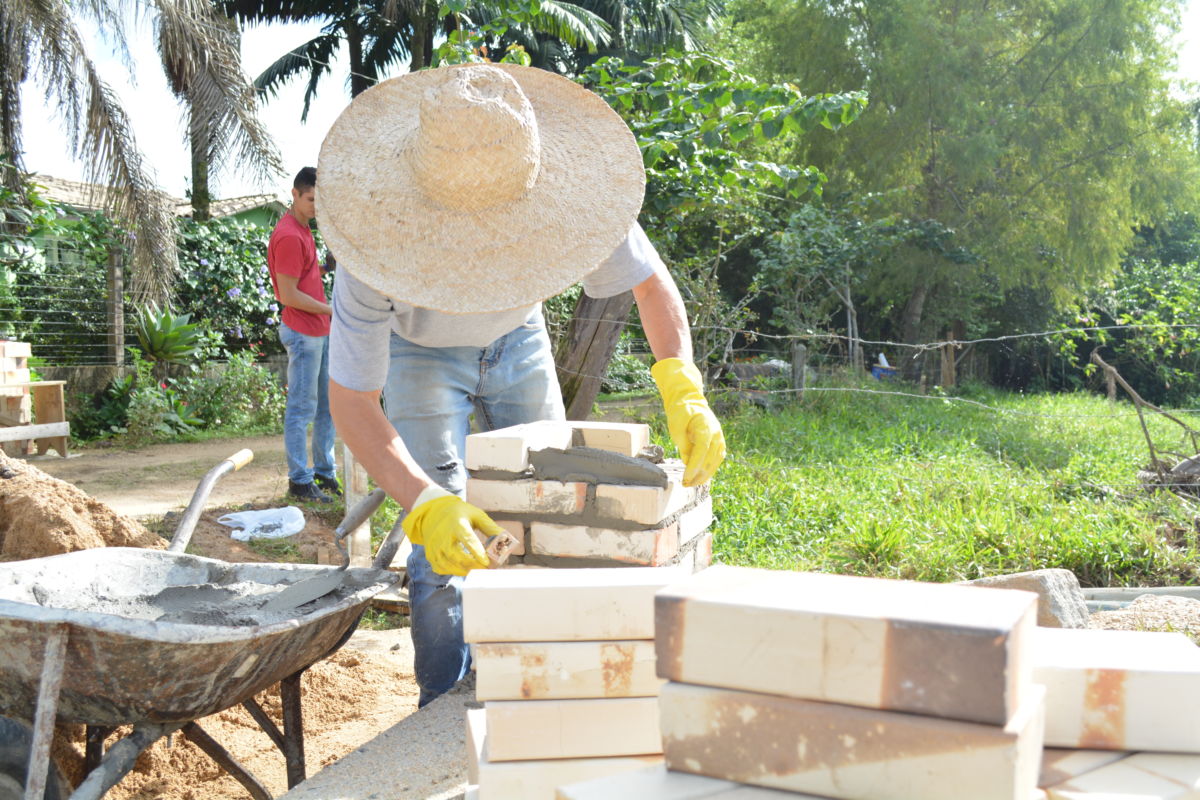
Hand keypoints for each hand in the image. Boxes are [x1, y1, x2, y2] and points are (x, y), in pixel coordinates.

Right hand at [401, 486, 501, 575]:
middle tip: (487, 568)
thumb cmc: (460, 514)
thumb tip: (506, 540)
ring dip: (466, 570)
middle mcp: (443, 536)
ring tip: (478, 569)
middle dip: (474, 565)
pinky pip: (443, 569)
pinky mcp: (431, 555)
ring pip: (450, 565)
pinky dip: (454, 571)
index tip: (487, 562)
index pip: (467, 540)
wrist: (433, 513)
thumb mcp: (476, 515)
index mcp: (457, 524)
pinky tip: (464, 568)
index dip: (477, 552)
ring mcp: (435, 547)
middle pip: (457, 556)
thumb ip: (491, 528)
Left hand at [651, 358, 725, 486]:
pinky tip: (700, 477)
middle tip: (685, 484)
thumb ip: (683, 445)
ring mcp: (720, 438)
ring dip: (704, 475)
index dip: (694, 466)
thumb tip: (688, 463)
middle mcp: (716, 434)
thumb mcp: (676, 427)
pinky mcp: (719, 443)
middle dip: (698, 474)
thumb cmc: (681, 412)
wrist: (690, 401)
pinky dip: (709, 469)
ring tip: (692, 484)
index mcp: (705, 426)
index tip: (686, 477)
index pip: (702, 450)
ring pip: (715, 462)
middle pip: (710, 459)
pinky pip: (717, 459)